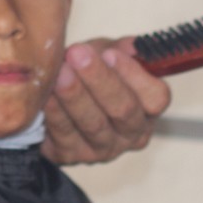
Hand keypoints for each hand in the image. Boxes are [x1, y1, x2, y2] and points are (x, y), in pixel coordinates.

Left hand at [41, 37, 169, 164]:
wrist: (56, 97)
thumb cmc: (90, 74)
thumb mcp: (109, 53)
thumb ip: (122, 49)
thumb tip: (133, 47)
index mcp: (147, 109)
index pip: (155, 97)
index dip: (135, 75)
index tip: (111, 53)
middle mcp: (130, 134)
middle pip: (123, 110)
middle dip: (100, 80)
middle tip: (78, 55)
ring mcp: (102, 149)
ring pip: (93, 124)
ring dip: (76, 95)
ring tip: (61, 72)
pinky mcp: (70, 155)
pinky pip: (64, 133)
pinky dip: (55, 111)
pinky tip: (47, 92)